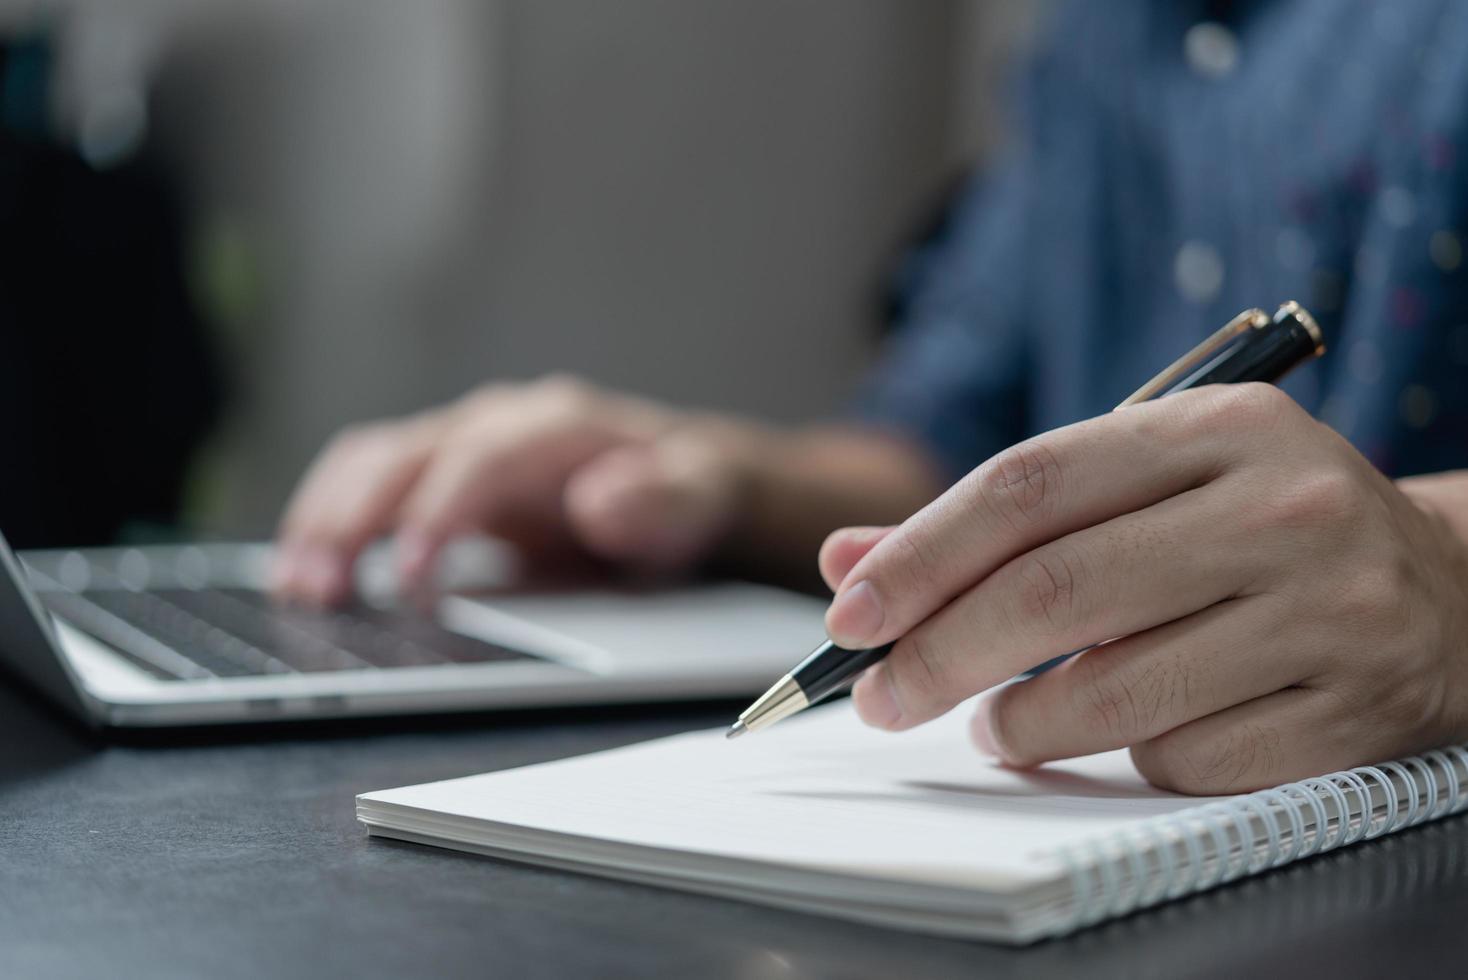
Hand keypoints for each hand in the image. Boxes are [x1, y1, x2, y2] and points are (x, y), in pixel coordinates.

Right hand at [273, 376, 750, 603]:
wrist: (681, 480)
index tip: (407, 579)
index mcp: (553, 426)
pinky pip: (366, 484)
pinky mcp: (439, 478)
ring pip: (369, 464)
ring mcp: (460, 447)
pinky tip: (303, 569)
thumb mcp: (700, 498)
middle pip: (404, 455)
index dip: (437, 513)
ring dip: (323, 519)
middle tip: (318, 590)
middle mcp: (494, 425)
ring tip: (293, 586)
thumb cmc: (685, 492)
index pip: (479, 458)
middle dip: (353, 518)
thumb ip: (662, 500)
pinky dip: (327, 521)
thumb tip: (601, 502)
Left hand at [818, 384, 1467, 793]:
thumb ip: (1000, 519)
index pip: (1030, 484)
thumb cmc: (1259, 527)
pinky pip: (1183, 757)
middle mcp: (1281, 511)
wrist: (1444, 588)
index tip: (851, 612)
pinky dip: (1121, 755)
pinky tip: (1120, 729)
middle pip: (1059, 591)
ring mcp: (1326, 613)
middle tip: (880, 693)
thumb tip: (853, 562)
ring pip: (1114, 692)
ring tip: (993, 719)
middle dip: (941, 654)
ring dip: (1020, 721)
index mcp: (1217, 429)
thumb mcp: (1145, 484)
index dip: (922, 554)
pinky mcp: (1348, 711)